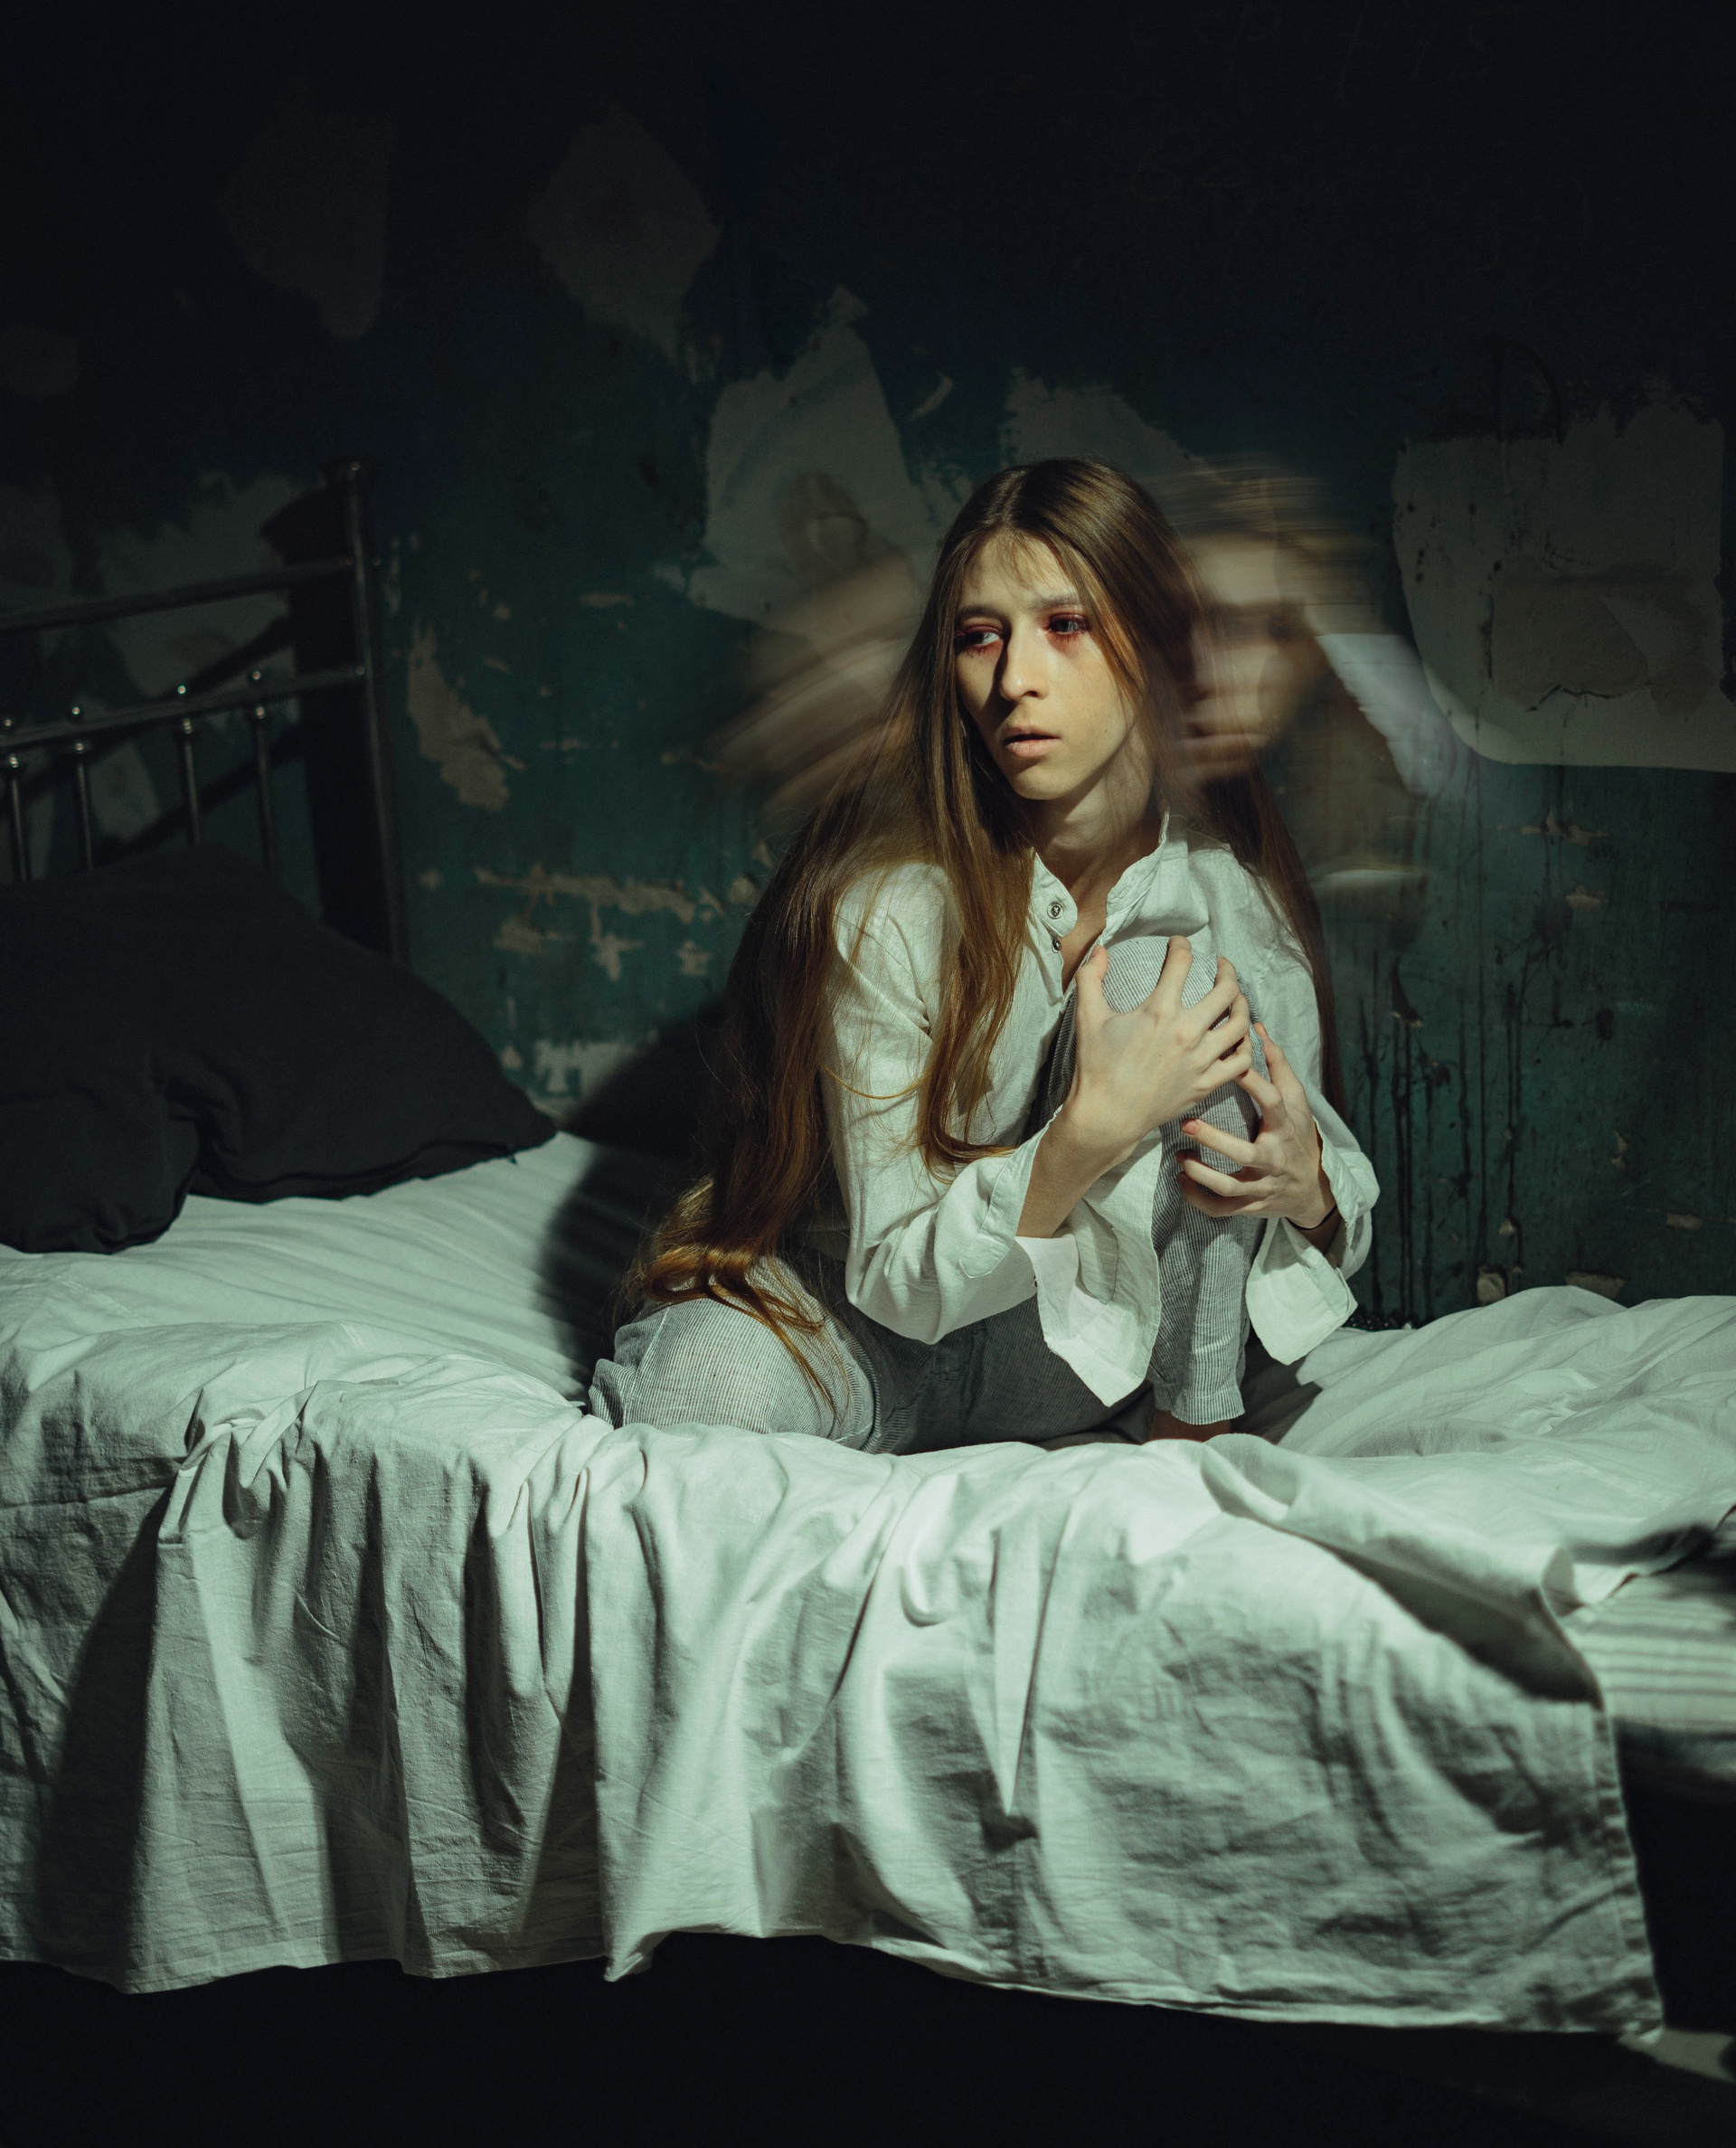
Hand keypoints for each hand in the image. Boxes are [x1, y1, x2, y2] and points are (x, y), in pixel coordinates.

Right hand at [1060, 938, 1252, 1171]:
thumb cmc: (1096, 1067)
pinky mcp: (1206, 1083)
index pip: (1182, 963)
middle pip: (1226, 990)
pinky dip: (1245, 1047)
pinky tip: (1238, 1038)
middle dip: (1226, 970)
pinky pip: (1241, 1062)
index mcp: (1159, 1011)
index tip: (1179, 944)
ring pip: (1240, 1024)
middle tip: (1221, 967)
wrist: (1107, 1116)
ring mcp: (1200, 1060)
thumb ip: (1091, 978)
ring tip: (1235, 998)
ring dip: (1242, 1004)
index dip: (1182, 945)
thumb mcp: (1088, 1018)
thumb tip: (1100, 950)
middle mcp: (1186, 1033)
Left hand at [1176, 1021, 1335, 1233]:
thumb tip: (1257, 1026)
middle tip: (1187, 1124)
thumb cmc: (1298, 1135)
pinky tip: (1182, 1182)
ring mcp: (1264, 1186)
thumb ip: (1277, 1064)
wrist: (1313, 1189)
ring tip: (1179, 1160)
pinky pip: (1223, 1209)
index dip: (1253, 1083)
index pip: (1272, 1102)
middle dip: (1216, 1142)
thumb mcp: (1297, 1101)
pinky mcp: (1253, 1206)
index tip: (1230, 1065)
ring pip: (1230, 1188)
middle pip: (1246, 1155)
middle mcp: (1275, 1158)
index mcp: (1285, 1127)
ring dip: (1202, 1175)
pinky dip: (1199, 1199)